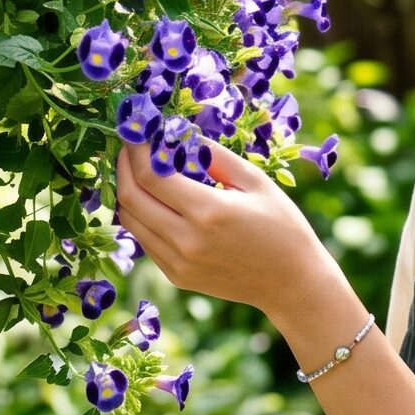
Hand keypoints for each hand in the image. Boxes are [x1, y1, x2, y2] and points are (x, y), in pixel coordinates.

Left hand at [114, 139, 332, 316]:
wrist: (291, 283)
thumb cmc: (281, 225)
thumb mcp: (255, 181)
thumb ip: (214, 154)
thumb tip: (179, 133)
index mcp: (209, 212)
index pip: (150, 176)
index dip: (136, 151)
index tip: (136, 132)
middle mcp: (187, 241)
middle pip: (130, 198)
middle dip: (123, 167)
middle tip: (129, 147)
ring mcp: (178, 263)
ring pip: (130, 222)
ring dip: (126, 192)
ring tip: (135, 170)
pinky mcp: (177, 276)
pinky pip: (144, 240)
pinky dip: (140, 216)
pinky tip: (152, 200)